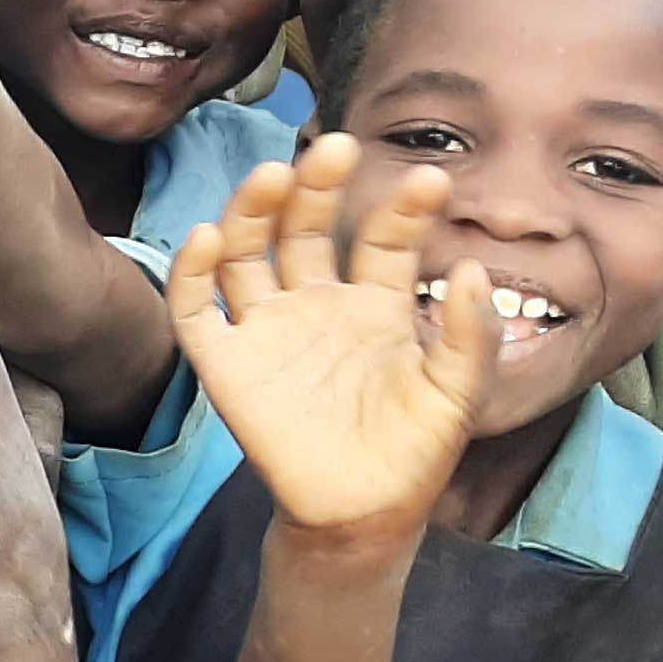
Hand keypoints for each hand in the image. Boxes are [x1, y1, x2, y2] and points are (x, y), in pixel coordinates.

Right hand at [165, 137, 489, 540]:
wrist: (363, 514)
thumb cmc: (415, 452)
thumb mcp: (461, 392)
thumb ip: (470, 333)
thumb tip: (471, 268)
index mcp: (376, 305)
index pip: (383, 239)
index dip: (403, 209)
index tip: (431, 180)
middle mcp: (317, 305)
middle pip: (305, 228)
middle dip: (319, 187)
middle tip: (335, 147)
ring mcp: (268, 330)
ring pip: (246, 252)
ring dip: (252, 211)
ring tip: (273, 176)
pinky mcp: (225, 363)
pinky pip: (195, 309)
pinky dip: (191, 271)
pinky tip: (205, 236)